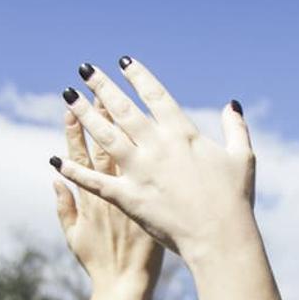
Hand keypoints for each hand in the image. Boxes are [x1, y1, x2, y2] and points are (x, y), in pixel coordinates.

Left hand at [52, 58, 256, 264]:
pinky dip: (75, 171)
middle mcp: (156, 146)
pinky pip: (95, 182)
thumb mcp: (241, 157)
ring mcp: (139, 171)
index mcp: (183, 133)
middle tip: (84, 70)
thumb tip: (231, 104)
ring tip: (68, 97)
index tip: (123, 62)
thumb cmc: (235, 199)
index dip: (138, 77)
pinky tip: (56, 160)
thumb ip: (235, 128)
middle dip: (102, 86)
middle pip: (122, 109)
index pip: (155, 95)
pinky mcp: (128, 197)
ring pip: (104, 136)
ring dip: (84, 115)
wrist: (221, 237)